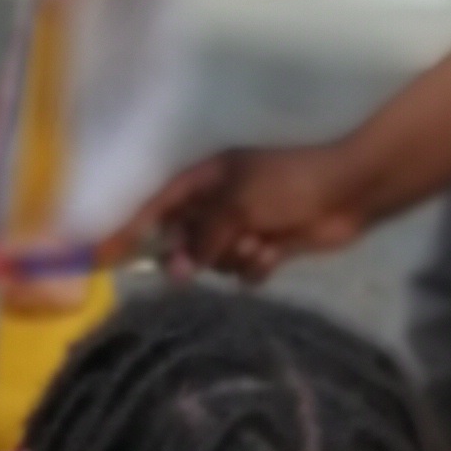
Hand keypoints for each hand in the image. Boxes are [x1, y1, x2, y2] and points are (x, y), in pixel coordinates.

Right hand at [132, 139, 371, 283]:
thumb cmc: (290, 180)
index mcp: (204, 179)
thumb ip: (203, 236)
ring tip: (259, 241)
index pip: (154, 206)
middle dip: (189, 254)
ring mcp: (242, 225)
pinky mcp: (267, 246)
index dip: (127, 231)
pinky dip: (257, 265)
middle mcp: (217, 203)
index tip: (99, 257)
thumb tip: (176, 269)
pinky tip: (275, 251)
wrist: (351, 188)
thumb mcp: (238, 203)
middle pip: (181, 240)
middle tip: (190, 266)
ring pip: (213, 260)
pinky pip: (243, 270)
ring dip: (232, 257)